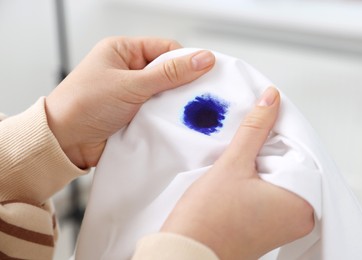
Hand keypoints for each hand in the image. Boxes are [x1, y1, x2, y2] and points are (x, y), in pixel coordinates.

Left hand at [46, 37, 214, 167]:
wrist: (64, 142)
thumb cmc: (84, 104)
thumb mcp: (131, 85)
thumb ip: (169, 74)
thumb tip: (203, 59)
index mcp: (124, 51)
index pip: (165, 49)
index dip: (186, 61)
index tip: (205, 73)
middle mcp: (129, 70)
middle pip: (168, 72)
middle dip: (182, 85)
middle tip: (198, 97)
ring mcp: (132, 94)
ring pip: (165, 94)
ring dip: (173, 104)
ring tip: (185, 112)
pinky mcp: (134, 114)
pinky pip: (158, 112)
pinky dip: (166, 117)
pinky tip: (174, 123)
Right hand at [161, 87, 313, 259]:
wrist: (185, 252)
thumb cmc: (207, 220)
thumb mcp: (233, 165)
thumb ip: (255, 129)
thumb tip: (271, 100)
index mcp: (302, 204)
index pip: (302, 152)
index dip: (279, 132)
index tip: (262, 118)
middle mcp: (300, 217)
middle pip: (291, 164)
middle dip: (268, 148)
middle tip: (245, 141)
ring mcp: (285, 223)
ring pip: (279, 176)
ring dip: (260, 162)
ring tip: (238, 162)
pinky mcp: (269, 225)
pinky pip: (270, 191)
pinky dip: (257, 178)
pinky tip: (238, 175)